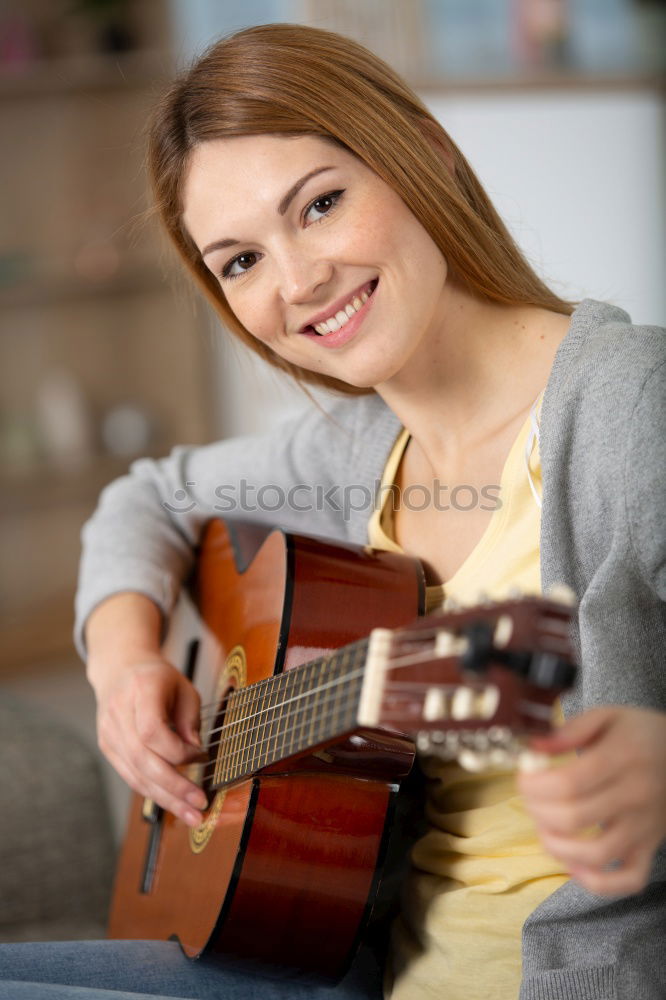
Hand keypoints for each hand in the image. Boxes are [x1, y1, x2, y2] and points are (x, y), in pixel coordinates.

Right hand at [92, 654, 207, 827]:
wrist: (120, 669)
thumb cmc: (157, 678)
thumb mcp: (184, 687)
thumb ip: (190, 719)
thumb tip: (195, 755)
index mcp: (141, 690)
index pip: (152, 732)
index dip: (178, 751)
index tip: (202, 756)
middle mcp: (118, 713)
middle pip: (143, 759)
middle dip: (174, 787)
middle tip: (200, 804)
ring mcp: (109, 733)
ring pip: (135, 775)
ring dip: (165, 799)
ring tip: (191, 815)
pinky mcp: (108, 747)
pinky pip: (131, 776)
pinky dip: (153, 792)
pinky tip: (172, 802)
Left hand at [518, 706, 665, 895]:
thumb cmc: (641, 733)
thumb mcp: (608, 716)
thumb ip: (569, 730)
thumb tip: (534, 749)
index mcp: (622, 759)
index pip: (568, 783)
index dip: (534, 785)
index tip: (523, 776)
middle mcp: (635, 796)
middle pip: (573, 818)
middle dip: (537, 810)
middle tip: (529, 797)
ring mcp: (644, 826)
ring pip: (595, 854)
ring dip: (557, 847)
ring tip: (544, 827)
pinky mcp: (650, 846)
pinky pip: (629, 879)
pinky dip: (598, 882)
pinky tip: (574, 864)